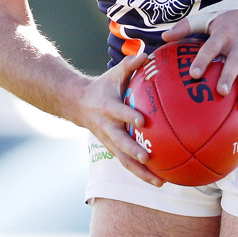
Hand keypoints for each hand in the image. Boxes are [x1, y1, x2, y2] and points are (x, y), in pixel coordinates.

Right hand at [78, 53, 163, 185]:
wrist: (77, 104)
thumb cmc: (103, 87)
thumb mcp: (114, 74)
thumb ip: (130, 64)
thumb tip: (148, 54)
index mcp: (109, 108)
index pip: (120, 113)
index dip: (129, 117)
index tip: (143, 122)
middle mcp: (108, 127)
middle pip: (121, 143)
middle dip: (133, 151)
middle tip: (148, 158)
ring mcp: (109, 141)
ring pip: (124, 160)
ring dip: (141, 173)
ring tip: (160, 182)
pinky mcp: (112, 150)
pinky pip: (127, 164)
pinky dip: (141, 174)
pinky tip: (160, 181)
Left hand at [162, 10, 237, 119]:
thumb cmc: (227, 18)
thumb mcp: (207, 17)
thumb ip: (185, 27)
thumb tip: (163, 36)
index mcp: (224, 33)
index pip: (211, 47)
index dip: (203, 60)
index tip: (194, 74)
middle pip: (235, 62)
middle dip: (229, 76)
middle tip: (220, 92)